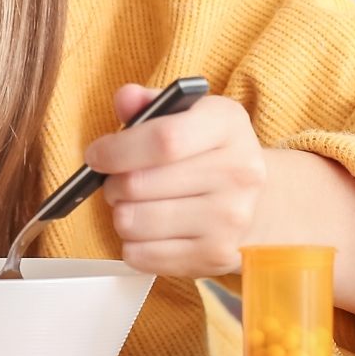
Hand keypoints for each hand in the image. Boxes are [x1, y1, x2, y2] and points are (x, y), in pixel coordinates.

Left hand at [84, 84, 266, 276]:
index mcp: (227, 125)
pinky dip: (132, 244)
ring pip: (134, 221)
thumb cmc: (207, 153)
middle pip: (140, 184)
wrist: (258, 202)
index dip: (118, 149)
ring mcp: (230, 220)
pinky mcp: (217, 257)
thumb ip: (150, 103)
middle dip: (112, 183)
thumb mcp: (187, 114)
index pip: (163, 140)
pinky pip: (142, 256)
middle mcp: (238, 173)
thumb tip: (125, 98)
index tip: (96, 155)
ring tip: (134, 204)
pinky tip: (149, 230)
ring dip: (120, 213)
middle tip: (115, 181)